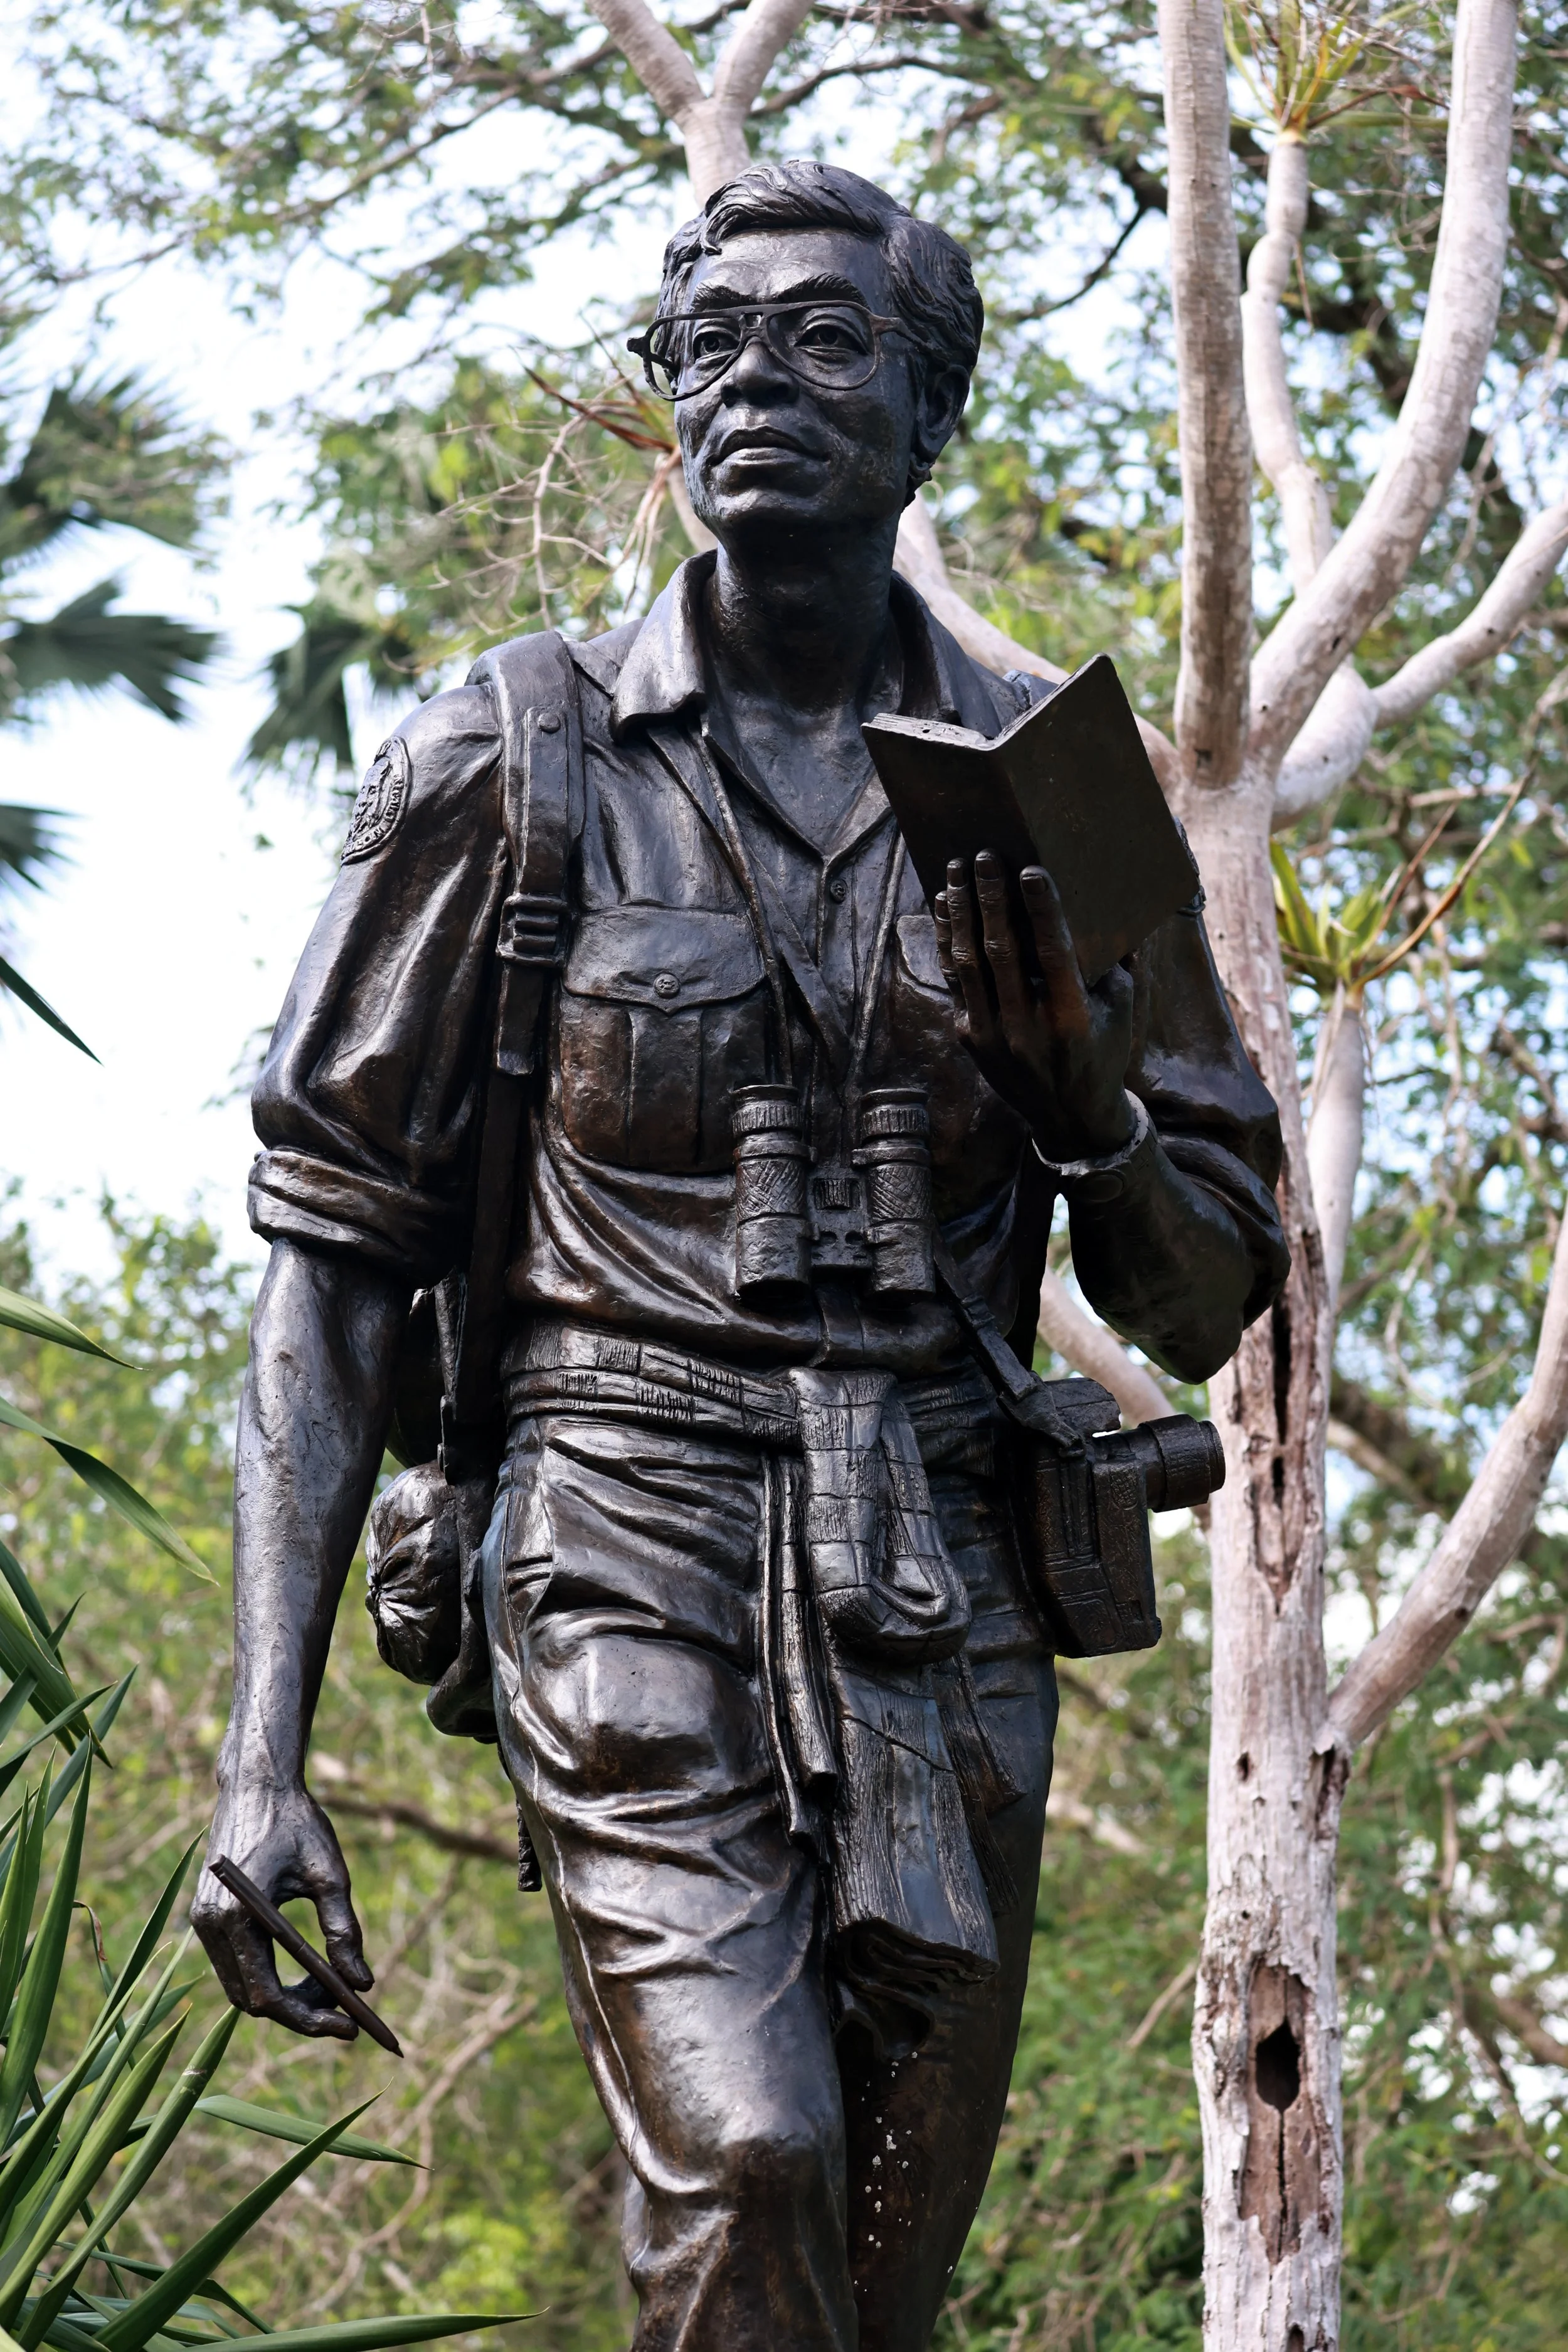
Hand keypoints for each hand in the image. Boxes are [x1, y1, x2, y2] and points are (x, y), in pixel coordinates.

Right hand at [192, 1774, 371, 2038]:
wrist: (257, 1783)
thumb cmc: (297, 1822)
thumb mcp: (330, 1874)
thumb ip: (343, 1930)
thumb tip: (363, 1983)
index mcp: (238, 1916)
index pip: (268, 1996)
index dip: (309, 2018)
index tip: (349, 2027)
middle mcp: (210, 1925)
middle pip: (250, 2000)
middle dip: (299, 2011)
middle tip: (346, 2011)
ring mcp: (203, 1922)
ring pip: (240, 1987)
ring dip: (284, 1996)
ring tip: (331, 1987)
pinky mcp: (207, 1915)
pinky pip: (235, 1965)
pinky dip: (269, 1975)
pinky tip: (306, 1966)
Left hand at [936, 852, 1135, 1160]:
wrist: (1069, 1115)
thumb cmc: (1102, 1048)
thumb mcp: (1121, 1008)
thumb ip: (1118, 958)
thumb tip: (1120, 901)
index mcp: (1071, 1017)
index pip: (1053, 954)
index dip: (1041, 910)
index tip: (1030, 871)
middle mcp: (1028, 1028)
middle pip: (1002, 952)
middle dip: (991, 898)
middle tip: (984, 855)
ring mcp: (993, 1034)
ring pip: (968, 963)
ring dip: (961, 912)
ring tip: (956, 869)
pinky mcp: (969, 1037)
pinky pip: (954, 980)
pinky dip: (948, 940)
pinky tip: (945, 907)